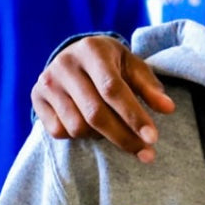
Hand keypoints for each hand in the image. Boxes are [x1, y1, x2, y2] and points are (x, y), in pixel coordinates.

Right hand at [31, 36, 173, 161]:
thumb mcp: (133, 67)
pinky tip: (90, 126)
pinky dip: (79, 136)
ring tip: (115, 129)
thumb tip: (168, 109)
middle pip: (95, 113)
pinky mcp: (36, 97)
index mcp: (92, 50)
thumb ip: (150, 87)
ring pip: (77, 126)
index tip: (153, 138)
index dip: (134, 116)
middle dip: (124, 138)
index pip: (113, 89)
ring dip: (102, 137)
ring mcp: (47, 82)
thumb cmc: (111, 63)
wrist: (75, 55)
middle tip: (147, 154)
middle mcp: (65, 64)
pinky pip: (59, 132)